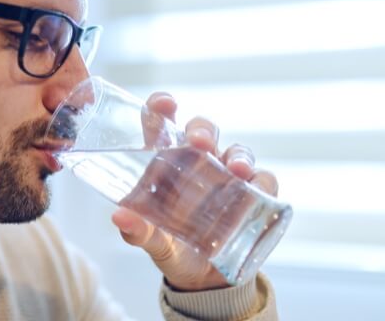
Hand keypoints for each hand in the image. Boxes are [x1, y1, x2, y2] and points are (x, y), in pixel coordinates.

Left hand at [110, 92, 279, 291]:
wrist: (201, 280)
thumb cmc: (170, 247)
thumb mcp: (152, 242)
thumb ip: (137, 230)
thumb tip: (119, 216)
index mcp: (167, 163)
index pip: (163, 125)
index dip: (162, 108)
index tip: (164, 104)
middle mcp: (198, 163)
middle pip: (203, 131)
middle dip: (203, 130)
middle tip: (200, 142)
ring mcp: (227, 177)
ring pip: (237, 151)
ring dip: (239, 155)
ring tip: (238, 170)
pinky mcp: (252, 197)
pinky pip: (265, 181)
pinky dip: (263, 181)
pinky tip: (258, 187)